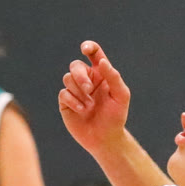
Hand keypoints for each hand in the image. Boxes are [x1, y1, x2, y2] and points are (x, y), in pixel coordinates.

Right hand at [58, 41, 130, 155]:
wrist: (105, 138)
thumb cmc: (116, 116)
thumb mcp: (121, 96)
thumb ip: (113, 77)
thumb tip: (101, 62)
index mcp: (100, 74)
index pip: (93, 54)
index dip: (89, 47)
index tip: (85, 49)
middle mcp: (86, 79)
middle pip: (75, 65)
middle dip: (80, 76)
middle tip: (89, 89)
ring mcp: (75, 91)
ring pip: (68, 78)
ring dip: (79, 90)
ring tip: (89, 105)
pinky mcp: (66, 102)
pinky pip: (63, 93)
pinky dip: (73, 101)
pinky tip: (83, 110)